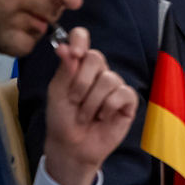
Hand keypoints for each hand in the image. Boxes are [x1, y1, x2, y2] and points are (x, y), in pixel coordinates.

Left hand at [44, 26, 137, 184]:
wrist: (71, 146)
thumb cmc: (62, 119)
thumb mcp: (57, 93)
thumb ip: (64, 70)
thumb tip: (65, 47)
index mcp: (78, 65)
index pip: (82, 37)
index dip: (80, 39)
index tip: (74, 54)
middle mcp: (98, 71)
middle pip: (96, 57)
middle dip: (81, 83)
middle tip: (74, 101)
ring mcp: (114, 85)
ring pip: (109, 79)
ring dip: (92, 102)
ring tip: (86, 116)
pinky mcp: (127, 101)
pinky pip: (123, 93)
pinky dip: (109, 107)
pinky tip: (103, 117)